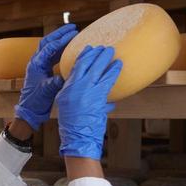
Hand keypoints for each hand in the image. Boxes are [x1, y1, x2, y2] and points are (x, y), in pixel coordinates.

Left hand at [14, 24, 76, 128]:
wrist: (29, 110)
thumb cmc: (36, 101)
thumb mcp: (47, 91)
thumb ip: (55, 83)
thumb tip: (65, 76)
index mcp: (36, 64)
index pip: (49, 47)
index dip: (62, 40)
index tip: (73, 33)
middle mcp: (36, 62)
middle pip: (48, 41)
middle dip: (60, 33)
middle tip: (72, 27)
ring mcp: (39, 65)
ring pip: (50, 47)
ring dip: (60, 39)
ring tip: (73, 33)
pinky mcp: (43, 69)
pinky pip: (52, 55)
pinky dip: (61, 49)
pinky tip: (70, 48)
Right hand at [55, 45, 121, 159]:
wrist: (77, 137)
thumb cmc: (73, 125)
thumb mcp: (67, 105)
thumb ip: (75, 94)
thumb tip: (88, 88)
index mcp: (67, 88)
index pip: (75, 67)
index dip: (83, 56)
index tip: (89, 48)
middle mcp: (75, 86)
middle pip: (86, 63)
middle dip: (95, 53)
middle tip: (102, 47)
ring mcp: (86, 90)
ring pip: (97, 68)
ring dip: (105, 57)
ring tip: (111, 51)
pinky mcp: (98, 95)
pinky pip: (108, 78)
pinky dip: (113, 70)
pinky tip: (118, 64)